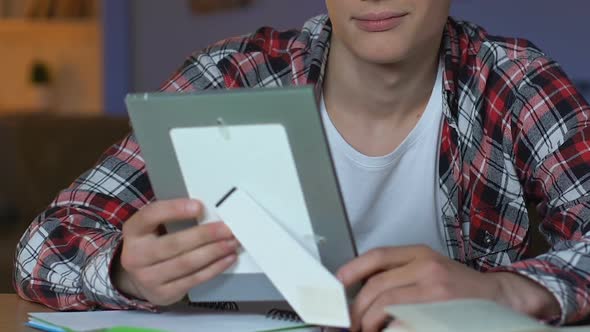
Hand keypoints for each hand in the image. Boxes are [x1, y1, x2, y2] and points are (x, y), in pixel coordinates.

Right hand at [112, 199, 237, 305]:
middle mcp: (136, 255)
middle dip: (205, 235)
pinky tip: (226, 258)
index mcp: (134, 231)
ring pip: (186, 263)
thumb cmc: (153, 245)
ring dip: (214, 252)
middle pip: (174, 244)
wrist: (138, 279)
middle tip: (226, 228)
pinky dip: (214, 268)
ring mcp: (148, 277)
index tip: (198, 206)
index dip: (175, 210)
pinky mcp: (163, 294)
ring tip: (231, 242)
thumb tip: (209, 211)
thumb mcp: (153, 228)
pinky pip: (193, 279)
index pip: (151, 216)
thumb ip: (172, 217)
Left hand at [336, 245, 559, 331]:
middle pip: (377, 286)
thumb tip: (364, 288)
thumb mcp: (431, 268)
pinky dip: (388, 330)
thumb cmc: (461, 288)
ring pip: (385, 306)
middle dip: (358, 308)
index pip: (378, 256)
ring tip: (366, 330)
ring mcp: (435, 292)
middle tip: (351, 322)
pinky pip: (402, 324)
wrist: (501, 300)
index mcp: (421, 254)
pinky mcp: (439, 316)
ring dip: (368, 322)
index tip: (338, 283)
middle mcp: (427, 268)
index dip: (353, 269)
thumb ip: (401, 273)